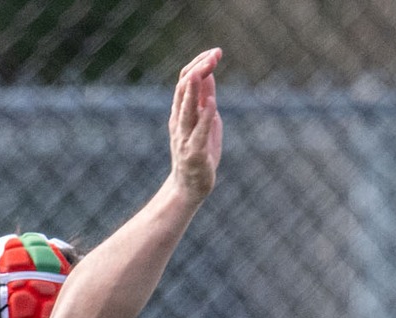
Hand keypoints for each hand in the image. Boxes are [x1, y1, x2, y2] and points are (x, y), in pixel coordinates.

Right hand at [167, 48, 222, 204]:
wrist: (189, 187)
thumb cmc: (199, 153)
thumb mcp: (205, 121)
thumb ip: (205, 99)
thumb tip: (208, 74)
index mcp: (181, 111)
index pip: (185, 79)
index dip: (199, 63)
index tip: (216, 51)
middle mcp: (179, 120)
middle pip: (184, 88)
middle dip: (198, 69)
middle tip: (213, 54)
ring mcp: (184, 136)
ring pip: (185, 108)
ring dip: (193, 89)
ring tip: (200, 71)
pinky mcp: (194, 152)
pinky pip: (198, 132)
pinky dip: (205, 117)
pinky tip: (211, 104)